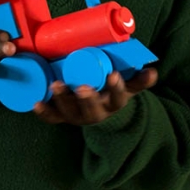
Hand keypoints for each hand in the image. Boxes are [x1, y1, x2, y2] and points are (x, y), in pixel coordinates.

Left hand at [33, 68, 157, 125]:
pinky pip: (53, 118)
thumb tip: (153, 71)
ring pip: (70, 112)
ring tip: (55, 85)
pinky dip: (44, 112)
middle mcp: (96, 113)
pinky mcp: (63, 116)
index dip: (117, 88)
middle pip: (92, 109)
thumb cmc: (112, 93)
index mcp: (113, 104)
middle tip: (82, 87)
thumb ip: (139, 79)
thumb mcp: (128, 87)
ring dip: (61, 100)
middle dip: (87, 99)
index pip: (119, 98)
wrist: (101, 112)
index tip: (114, 75)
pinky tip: (36, 103)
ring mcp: (77, 116)